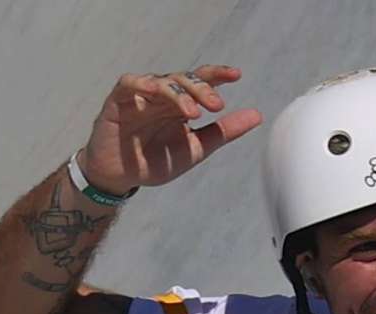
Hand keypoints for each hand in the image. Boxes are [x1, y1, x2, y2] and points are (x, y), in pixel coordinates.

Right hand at [78, 65, 262, 193]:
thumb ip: (224, 131)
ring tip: (194, 112)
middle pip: (185, 80)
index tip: (237, 75)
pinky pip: (129, 84)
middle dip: (202, 90)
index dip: (218, 74)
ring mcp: (141, 96)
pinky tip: (154, 90)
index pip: (202, 81)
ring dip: (179, 93)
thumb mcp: (196, 147)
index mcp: (182, 103)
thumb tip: (257, 115)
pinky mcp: (118, 101)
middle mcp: (163, 95)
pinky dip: (141, 83)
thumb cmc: (156, 160)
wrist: (122, 177)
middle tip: (217, 106)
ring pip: (162, 82)